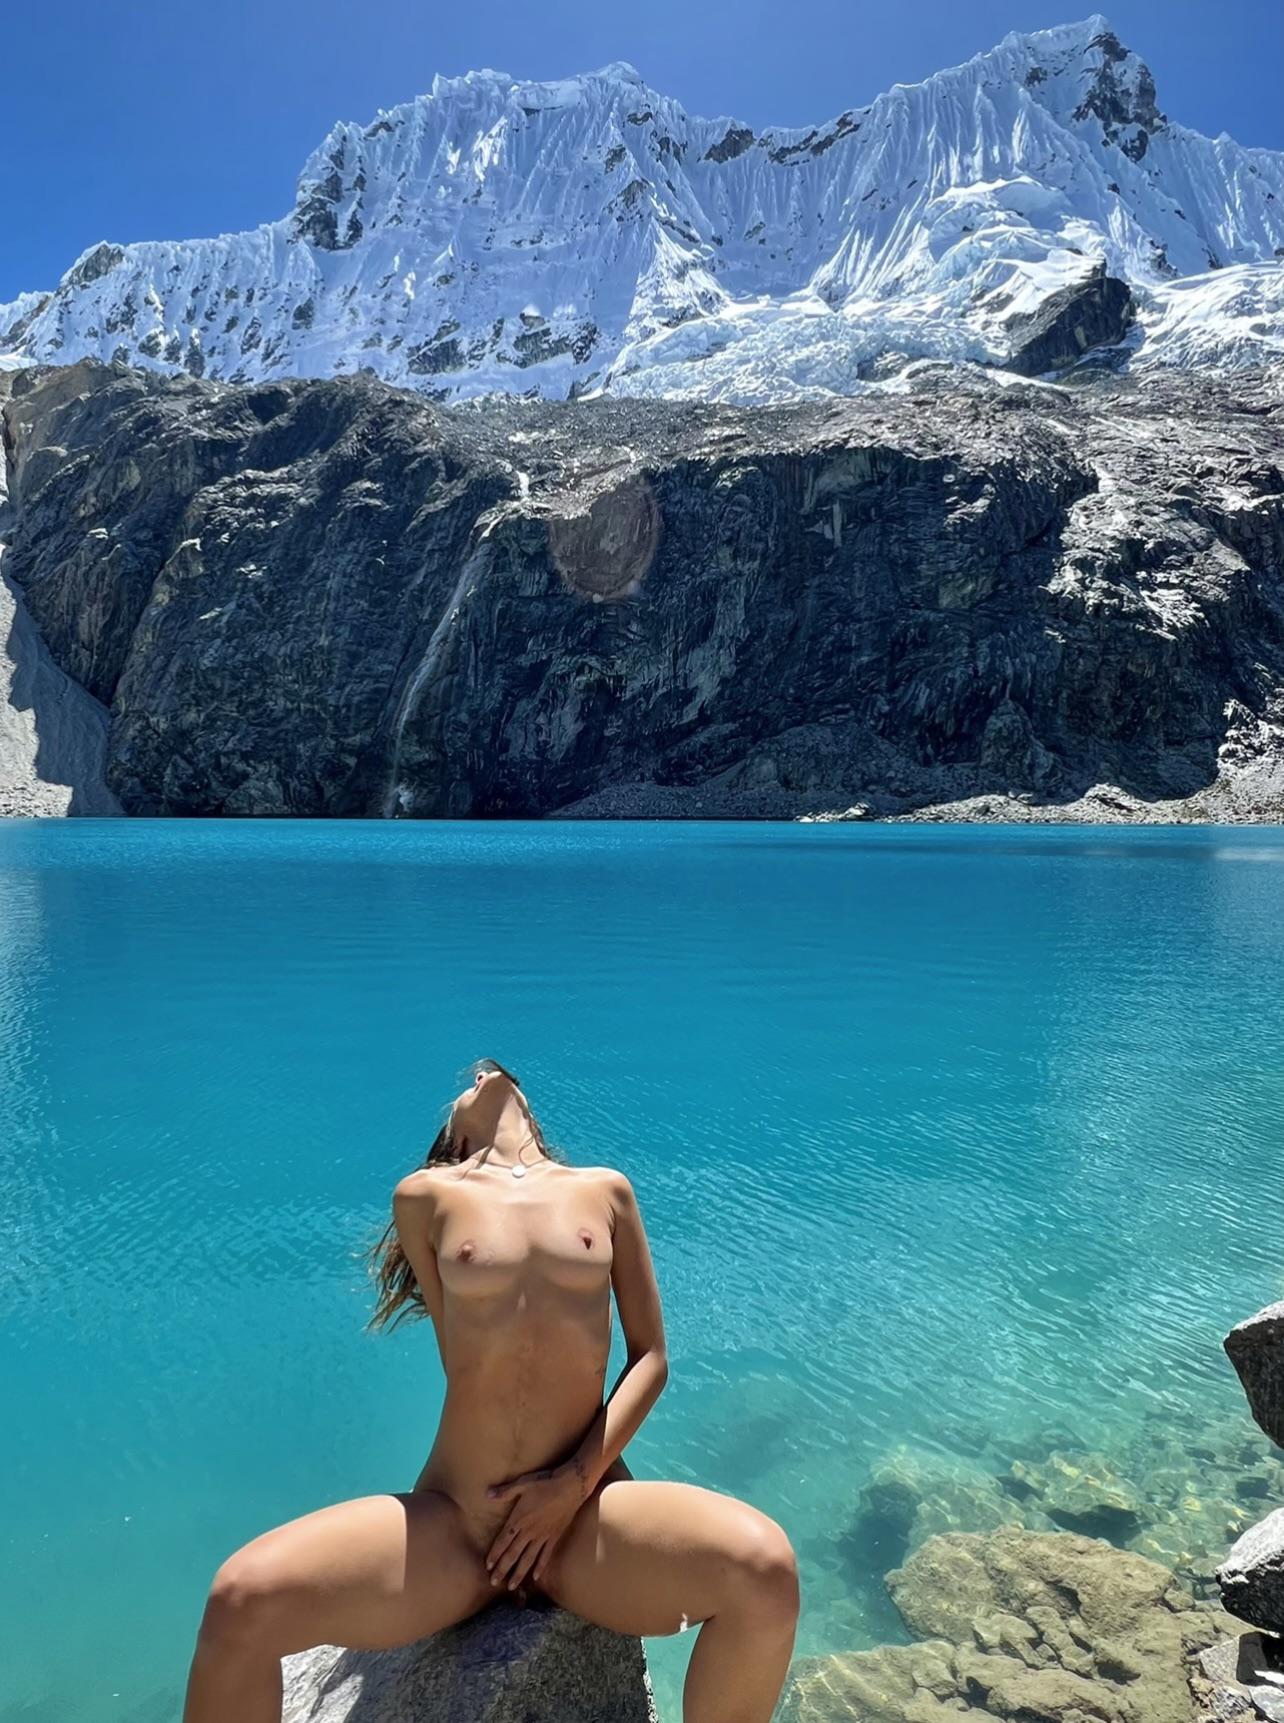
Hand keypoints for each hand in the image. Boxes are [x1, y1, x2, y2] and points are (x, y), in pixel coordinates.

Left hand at [484, 1461, 588, 1591]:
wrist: (571, 1486)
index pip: (503, 1541)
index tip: (488, 1566)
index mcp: (519, 1519)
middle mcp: (529, 1531)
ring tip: (511, 1587)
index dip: (494, 1554)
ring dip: (518, 1573)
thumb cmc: (545, 1483)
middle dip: (502, 1569)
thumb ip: (505, 1491)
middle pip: (513, 1554)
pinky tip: (535, 1577)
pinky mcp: (554, 1537)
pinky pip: (545, 1555)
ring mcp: (542, 1536)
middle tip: (493, 1582)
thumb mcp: (523, 1484)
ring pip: (528, 1559)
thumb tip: (487, 1494)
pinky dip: (540, 1567)